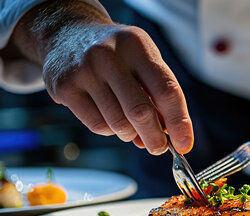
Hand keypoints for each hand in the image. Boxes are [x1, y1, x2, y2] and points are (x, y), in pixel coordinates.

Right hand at [12, 2, 192, 154]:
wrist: (67, 35)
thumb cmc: (116, 56)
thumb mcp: (142, 62)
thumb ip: (158, 95)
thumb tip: (168, 137)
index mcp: (137, 45)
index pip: (166, 89)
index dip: (179, 121)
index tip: (184, 143)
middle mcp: (109, 55)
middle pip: (141, 112)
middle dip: (155, 138)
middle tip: (159, 148)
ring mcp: (84, 71)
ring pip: (119, 124)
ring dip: (130, 134)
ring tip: (130, 125)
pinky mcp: (65, 88)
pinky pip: (98, 126)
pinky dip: (110, 130)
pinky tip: (108, 116)